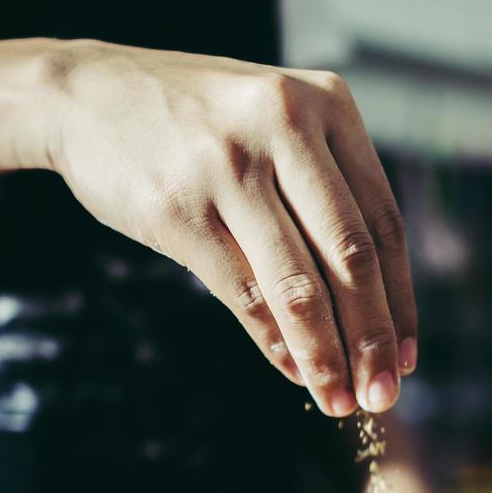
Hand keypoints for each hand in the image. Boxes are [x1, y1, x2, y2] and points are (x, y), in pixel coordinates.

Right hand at [38, 41, 417, 415]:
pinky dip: (272, 341)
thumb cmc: (196, 122)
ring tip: (337, 400)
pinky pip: (242, 291)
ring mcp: (229, 166)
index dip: (401, 300)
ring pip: (299, 283)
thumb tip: (370, 307)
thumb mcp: (273, 123)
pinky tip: (291, 371)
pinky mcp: (179, 207)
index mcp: (326, 103)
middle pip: (352, 256)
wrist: (84, 92)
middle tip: (383, 395)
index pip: (383, 222)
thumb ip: (323, 190)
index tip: (406, 357)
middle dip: (372, 339)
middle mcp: (284, 126)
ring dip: (324, 354)